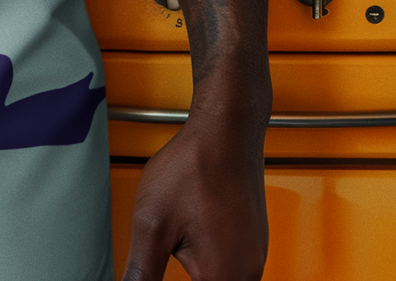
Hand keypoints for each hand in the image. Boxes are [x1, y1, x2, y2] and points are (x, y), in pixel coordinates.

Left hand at [120, 108, 267, 280]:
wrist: (227, 129)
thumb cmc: (194, 166)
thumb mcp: (152, 223)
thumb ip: (141, 271)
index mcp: (222, 277)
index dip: (166, 279)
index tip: (158, 261)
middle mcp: (247, 273)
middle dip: (183, 273)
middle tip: (169, 243)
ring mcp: (255, 257)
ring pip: (221, 278)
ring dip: (197, 268)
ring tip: (180, 231)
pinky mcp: (254, 241)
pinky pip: (232, 264)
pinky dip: (211, 256)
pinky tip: (195, 228)